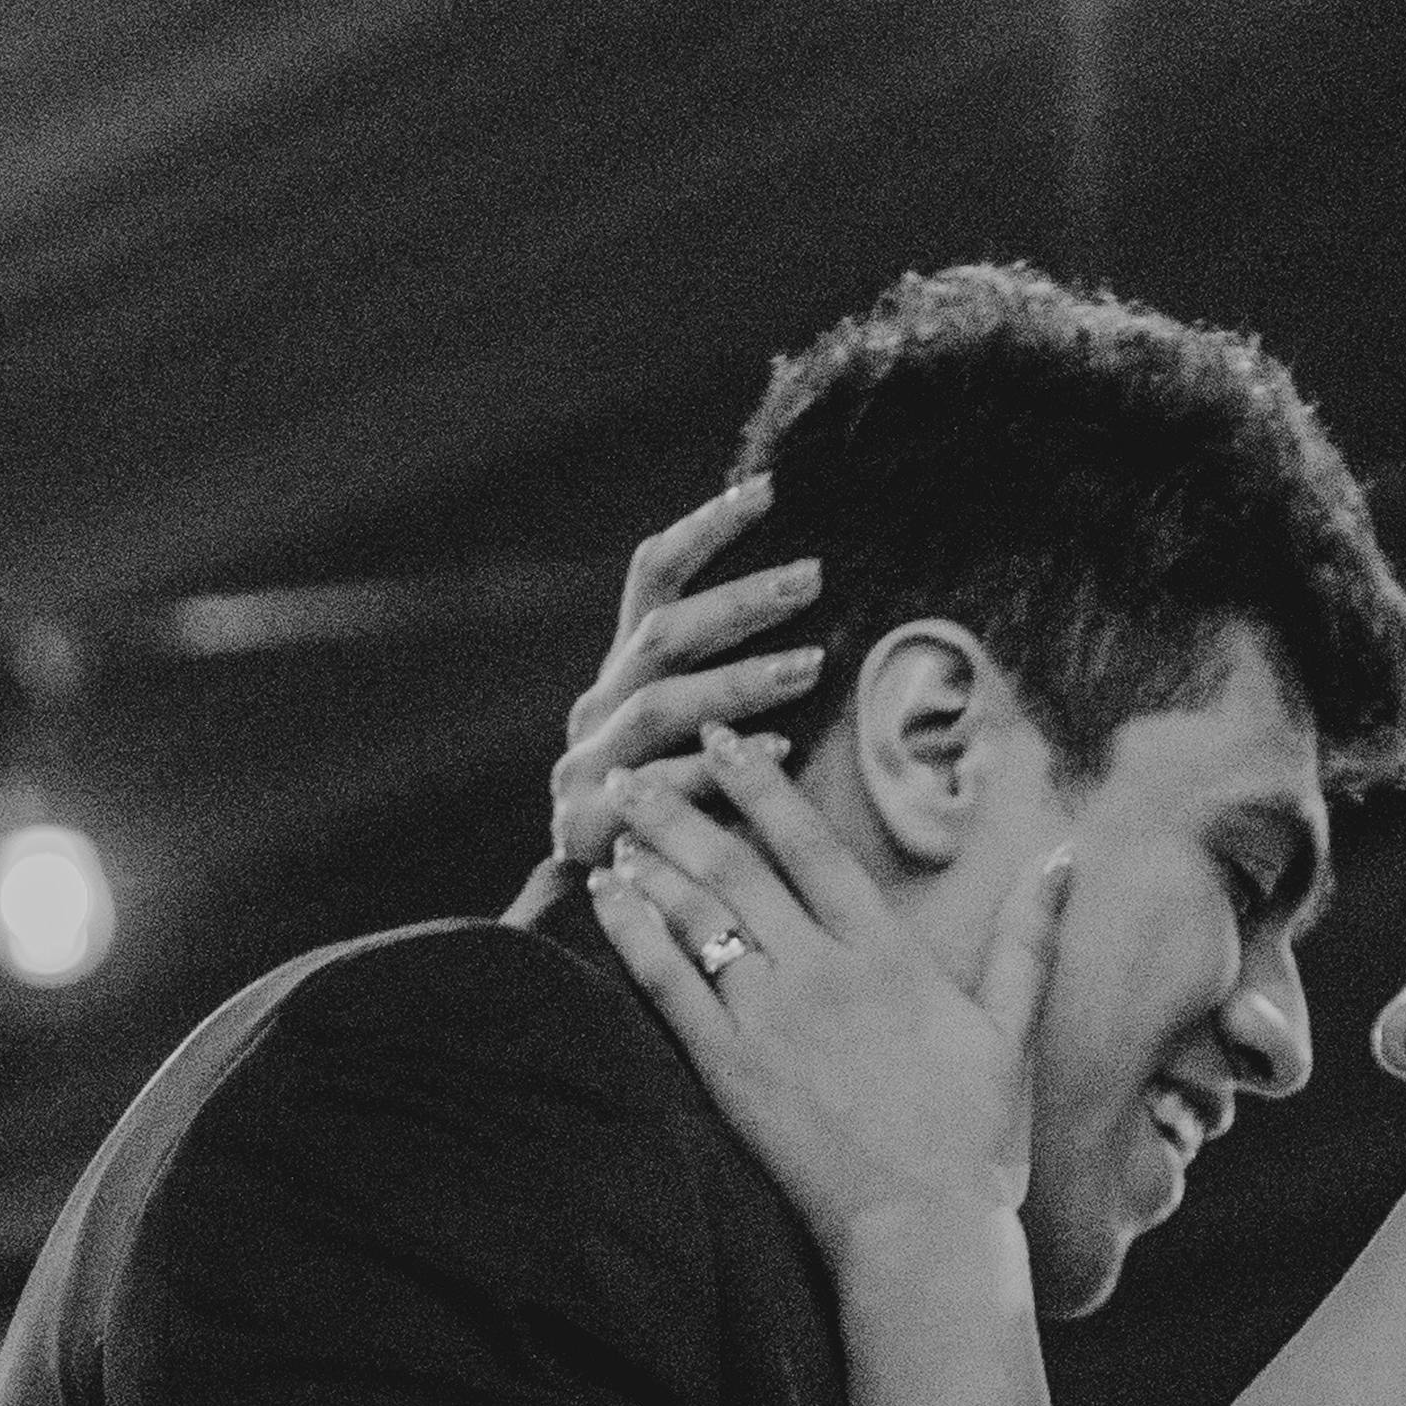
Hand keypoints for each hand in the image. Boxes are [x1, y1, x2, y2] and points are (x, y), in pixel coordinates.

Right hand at [547, 471, 825, 881]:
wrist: (602, 916)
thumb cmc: (678, 814)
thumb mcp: (693, 733)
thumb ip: (728, 673)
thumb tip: (816, 591)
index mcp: (623, 672)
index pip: (654, 575)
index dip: (705, 528)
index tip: (768, 489)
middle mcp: (598, 707)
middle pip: (663, 635)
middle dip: (739, 602)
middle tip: (812, 579)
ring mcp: (589, 766)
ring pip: (663, 706)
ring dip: (739, 681)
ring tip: (812, 664)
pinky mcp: (589, 826)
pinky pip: (663, 790)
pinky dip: (720, 770)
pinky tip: (781, 755)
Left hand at [591, 732, 1057, 1257]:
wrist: (923, 1228)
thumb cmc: (975, 1140)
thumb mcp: (1013, 1032)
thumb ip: (1028, 941)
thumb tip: (1063, 859)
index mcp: (887, 955)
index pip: (812, 845)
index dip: (762, 787)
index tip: (726, 745)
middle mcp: (822, 971)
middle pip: (738, 865)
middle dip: (683, 808)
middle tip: (639, 772)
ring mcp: (770, 1018)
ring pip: (696, 913)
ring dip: (652, 858)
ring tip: (618, 823)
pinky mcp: (731, 1069)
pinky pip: (668, 983)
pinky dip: (633, 931)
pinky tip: (609, 895)